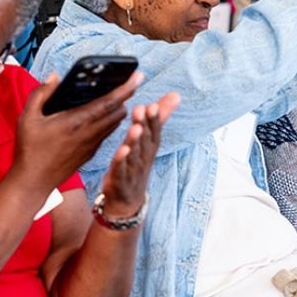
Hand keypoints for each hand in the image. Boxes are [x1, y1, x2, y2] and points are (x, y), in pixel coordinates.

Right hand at [13, 70, 143, 192]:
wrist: (33, 182)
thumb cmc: (29, 150)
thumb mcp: (27, 118)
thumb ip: (40, 93)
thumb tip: (55, 76)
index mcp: (76, 122)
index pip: (109, 101)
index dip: (126, 87)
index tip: (137, 76)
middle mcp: (89, 133)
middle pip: (119, 111)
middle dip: (126, 95)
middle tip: (131, 81)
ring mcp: (92, 144)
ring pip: (115, 122)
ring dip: (120, 108)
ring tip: (119, 95)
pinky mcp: (91, 152)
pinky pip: (107, 132)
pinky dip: (111, 121)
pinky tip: (104, 115)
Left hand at [97, 93, 179, 218]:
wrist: (127, 201)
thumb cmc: (138, 164)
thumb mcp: (149, 141)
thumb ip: (160, 118)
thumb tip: (176, 95)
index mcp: (150, 147)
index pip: (155, 132)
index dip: (155, 119)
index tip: (153, 104)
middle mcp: (144, 158)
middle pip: (146, 141)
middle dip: (145, 125)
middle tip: (143, 109)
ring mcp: (133, 171)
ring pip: (134, 154)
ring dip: (134, 141)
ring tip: (135, 128)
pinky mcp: (120, 181)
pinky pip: (121, 171)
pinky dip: (121, 161)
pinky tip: (121, 151)